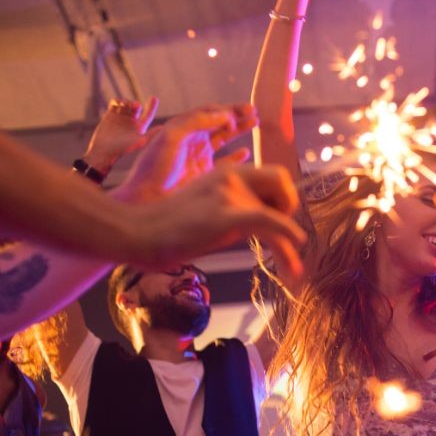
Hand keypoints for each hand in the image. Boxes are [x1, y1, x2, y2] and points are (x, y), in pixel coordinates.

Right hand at [83, 97, 159, 175]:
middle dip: (136, 105)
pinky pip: (115, 103)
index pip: (148, 115)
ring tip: (124, 105)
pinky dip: (116, 101)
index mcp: (140, 128)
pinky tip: (117, 103)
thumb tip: (164, 128)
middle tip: (135, 106)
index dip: (152, 106)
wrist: (103, 151)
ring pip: (126, 104)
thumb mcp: (138, 142)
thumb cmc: (122, 149)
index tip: (154, 97)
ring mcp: (121, 118)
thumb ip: (151, 134)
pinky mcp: (110, 116)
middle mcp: (131, 122)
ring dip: (126, 102)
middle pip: (136, 108)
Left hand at [114, 104, 258, 203]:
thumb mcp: (171, 137)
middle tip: (254, 112)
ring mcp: (199, 158)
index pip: (209, 111)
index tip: (241, 111)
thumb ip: (195, 121)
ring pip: (224, 139)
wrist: (146, 199)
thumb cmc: (154, 167)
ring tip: (255, 123)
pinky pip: (224, 164)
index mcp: (183, 128)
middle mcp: (192, 141)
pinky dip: (236, 157)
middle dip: (237, 116)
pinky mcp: (204, 176)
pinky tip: (245, 152)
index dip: (226, 108)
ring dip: (239, 130)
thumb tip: (223, 114)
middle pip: (219, 122)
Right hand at [133, 161, 306, 279]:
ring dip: (289, 235)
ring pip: (278, 207)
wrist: (139, 232)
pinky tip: (296, 249)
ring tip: (290, 263)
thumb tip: (259, 222)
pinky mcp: (226, 215)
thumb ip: (232, 208)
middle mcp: (231, 176)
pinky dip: (287, 236)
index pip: (272, 174)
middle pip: (282, 179)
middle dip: (289, 205)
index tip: (277, 218)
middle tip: (280, 232)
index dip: (281, 196)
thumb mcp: (207, 209)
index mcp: (226, 172)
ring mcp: (228, 194)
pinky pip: (269, 221)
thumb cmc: (168, 228)